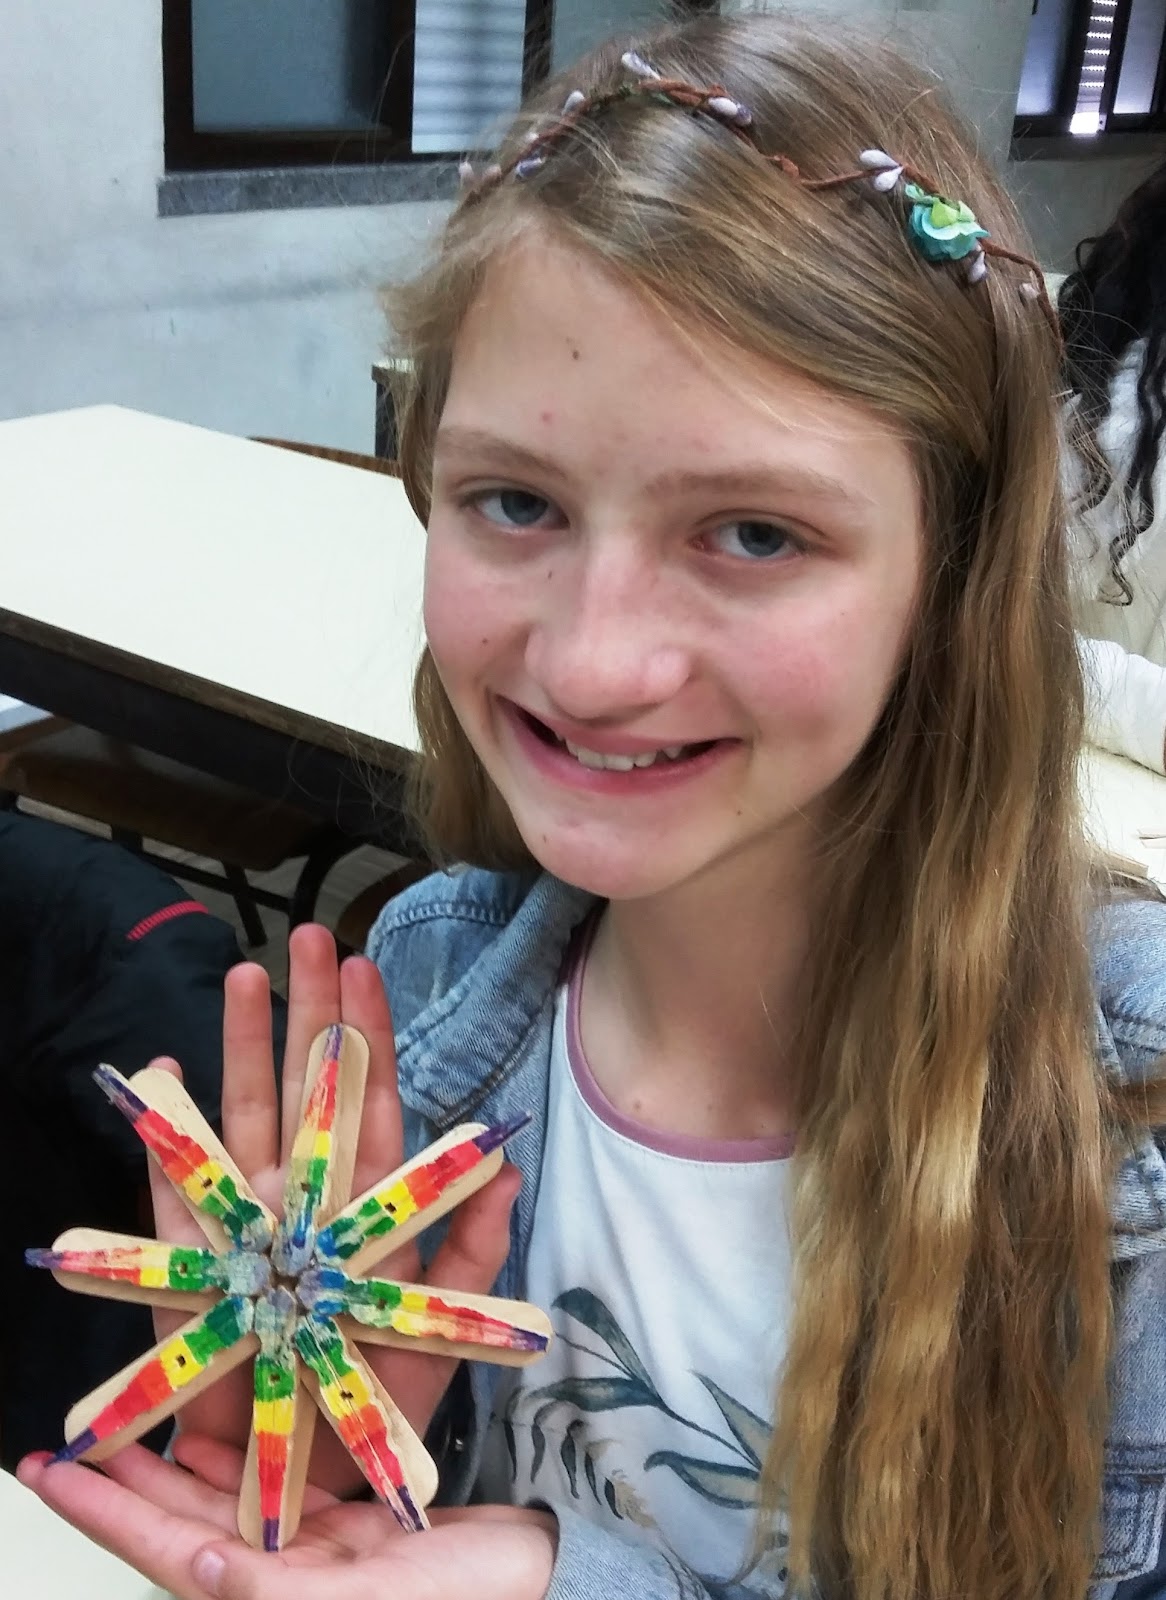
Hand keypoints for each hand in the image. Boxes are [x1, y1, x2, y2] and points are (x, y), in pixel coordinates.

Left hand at [17, 1437, 556, 1599]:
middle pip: (184, 1523)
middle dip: (126, 1483)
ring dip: (178, 1465)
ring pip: (227, 1501)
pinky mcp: (354, 1530)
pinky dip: (251, 1453)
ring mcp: (319, 1556)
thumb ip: (282, 1589)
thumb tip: (204, 1566)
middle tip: (70, 1440)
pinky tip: (229, 1428)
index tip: (50, 1474)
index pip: (172, 1554)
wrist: (552, 1585)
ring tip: (136, 1423)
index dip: (109, 1515)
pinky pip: (284, 1487)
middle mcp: (285, 1580)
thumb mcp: (380, 1599)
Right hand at [148, 924, 519, 1494]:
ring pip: (244, 1113)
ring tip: (240, 977)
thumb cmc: (374, 1390)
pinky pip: (176, 1185)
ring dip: (240, 1047)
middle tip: (305, 938)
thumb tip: (508, 1165)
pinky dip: (167, 1131)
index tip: (364, 966)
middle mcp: (306, 1191)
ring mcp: (248, 1214)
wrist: (301, 1466)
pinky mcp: (194, 1254)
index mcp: (368, 1199)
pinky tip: (163, 1074)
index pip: (372, 1099)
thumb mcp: (438, 1324)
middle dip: (306, 1012)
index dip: (369, 1035)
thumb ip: (474, 1247)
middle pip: (307, 1086)